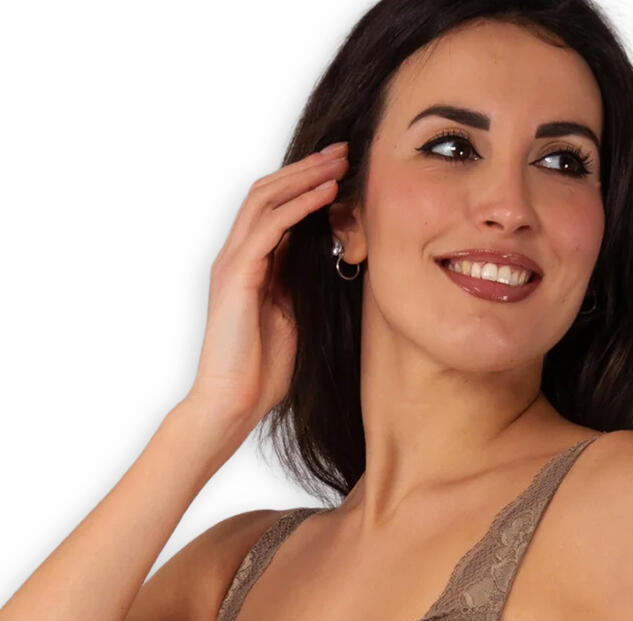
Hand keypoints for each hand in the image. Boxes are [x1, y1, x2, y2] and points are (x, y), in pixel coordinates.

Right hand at [185, 142, 348, 429]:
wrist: (233, 402)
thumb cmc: (263, 370)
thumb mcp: (294, 316)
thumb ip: (302, 283)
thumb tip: (332, 258)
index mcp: (249, 266)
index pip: (273, 208)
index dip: (306, 184)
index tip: (342, 171)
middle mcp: (235, 256)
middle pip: (267, 192)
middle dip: (307, 168)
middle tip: (344, 151)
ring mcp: (232, 264)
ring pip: (265, 200)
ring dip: (305, 177)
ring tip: (339, 163)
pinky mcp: (236, 276)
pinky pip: (269, 228)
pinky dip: (299, 206)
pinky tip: (326, 194)